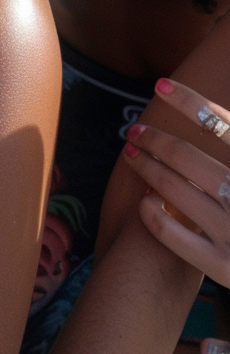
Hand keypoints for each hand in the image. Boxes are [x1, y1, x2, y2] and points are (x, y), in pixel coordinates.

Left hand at [121, 78, 229, 287]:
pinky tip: (144, 203)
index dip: (191, 103)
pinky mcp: (223, 267)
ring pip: (176, 189)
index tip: (161, 85)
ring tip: (132, 155)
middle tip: (135, 132)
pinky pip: (175, 237)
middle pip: (189, 157)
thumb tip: (212, 118)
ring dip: (148, 168)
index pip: (224, 126)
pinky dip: (154, 217)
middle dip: (156, 139)